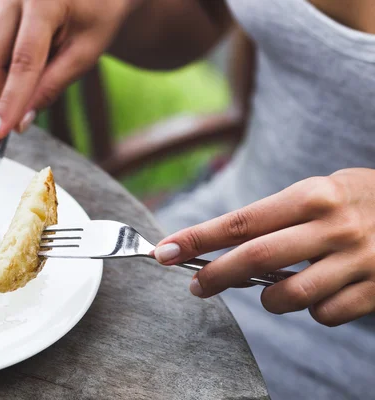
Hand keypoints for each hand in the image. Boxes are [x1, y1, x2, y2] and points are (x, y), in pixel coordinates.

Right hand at [0, 0, 134, 139]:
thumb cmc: (98, 12)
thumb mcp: (86, 51)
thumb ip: (53, 85)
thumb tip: (22, 120)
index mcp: (44, 0)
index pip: (22, 61)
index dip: (10, 101)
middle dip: (0, 95)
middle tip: (19, 117)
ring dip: (3, 77)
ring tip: (38, 70)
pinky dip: (3, 60)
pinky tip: (30, 50)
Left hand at [154, 168, 374, 325]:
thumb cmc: (360, 199)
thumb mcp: (322, 191)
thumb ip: (278, 216)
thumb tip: (226, 243)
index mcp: (313, 196)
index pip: (241, 221)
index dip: (198, 238)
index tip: (165, 251)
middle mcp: (333, 227)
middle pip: (255, 259)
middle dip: (215, 275)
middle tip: (196, 285)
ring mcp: (357, 260)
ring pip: (288, 296)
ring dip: (268, 300)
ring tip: (268, 290)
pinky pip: (325, 315)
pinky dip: (312, 310)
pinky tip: (319, 293)